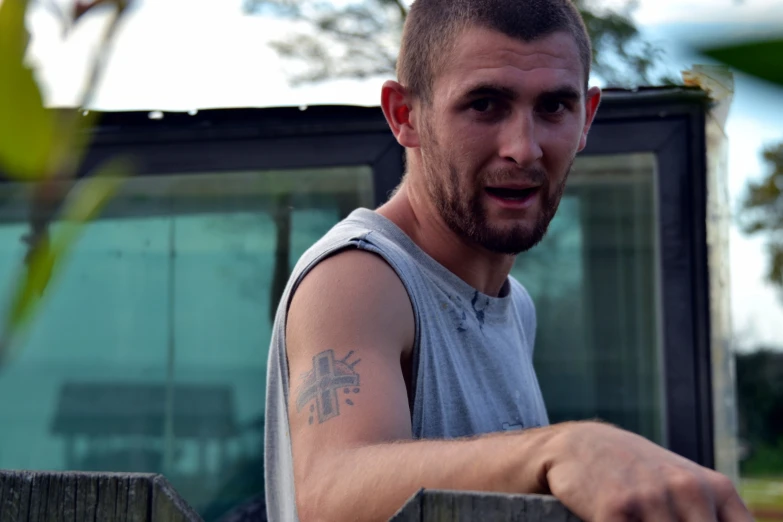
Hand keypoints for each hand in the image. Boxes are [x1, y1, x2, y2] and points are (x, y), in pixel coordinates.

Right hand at [543, 421, 751, 521]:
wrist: (579, 445)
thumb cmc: (638, 474)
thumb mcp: (685, 487)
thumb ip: (709, 514)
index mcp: (715, 488)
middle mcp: (688, 490)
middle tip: (653, 519)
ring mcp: (652, 498)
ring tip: (636, 517)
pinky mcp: (615, 510)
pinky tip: (613, 519)